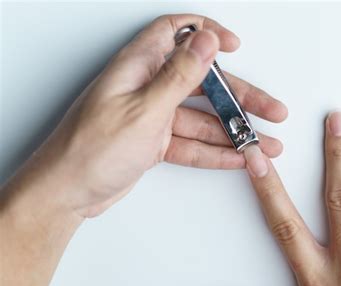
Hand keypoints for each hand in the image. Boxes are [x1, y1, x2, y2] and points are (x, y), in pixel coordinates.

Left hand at [4, 14, 286, 217]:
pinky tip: (238, 158)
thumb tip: (205, 41)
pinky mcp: (156, 142)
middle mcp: (148, 87)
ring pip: (203, 119)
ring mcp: (153, 116)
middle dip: (240, 98)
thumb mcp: (143, 110)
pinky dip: (215, 152)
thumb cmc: (91, 149)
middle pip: (204, 84)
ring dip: (234, 133)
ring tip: (263, 145)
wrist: (67, 193)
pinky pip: (193, 144)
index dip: (207, 34)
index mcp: (139, 67)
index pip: (177, 34)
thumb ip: (178, 76)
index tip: (234, 45)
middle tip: (270, 111)